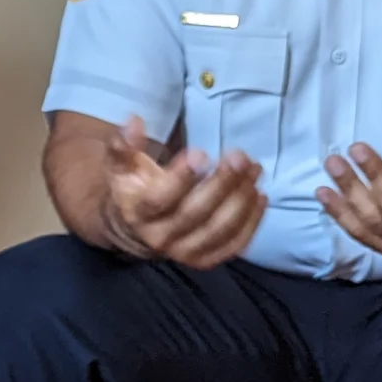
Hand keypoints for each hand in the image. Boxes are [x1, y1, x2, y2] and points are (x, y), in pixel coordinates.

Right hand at [99, 116, 266, 268]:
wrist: (134, 230)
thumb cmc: (133, 189)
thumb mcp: (121, 166)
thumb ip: (124, 144)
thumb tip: (134, 121)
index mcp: (137, 213)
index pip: (159, 200)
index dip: (181, 178)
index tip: (202, 153)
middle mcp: (159, 238)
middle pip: (195, 213)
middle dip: (221, 183)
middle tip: (239, 156)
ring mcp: (184, 253)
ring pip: (218, 230)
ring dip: (241, 200)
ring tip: (255, 170)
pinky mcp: (205, 259)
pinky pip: (234, 245)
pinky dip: (251, 222)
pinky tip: (260, 196)